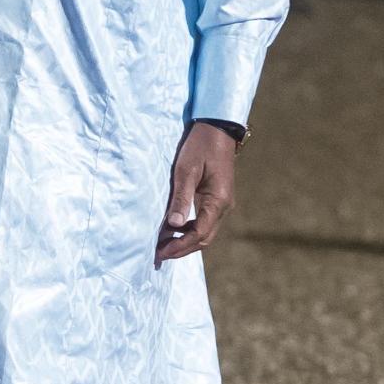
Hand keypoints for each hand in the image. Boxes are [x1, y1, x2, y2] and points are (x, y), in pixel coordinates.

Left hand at [155, 122, 239, 264]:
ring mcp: (222, 203)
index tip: (161, 252)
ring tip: (163, 245)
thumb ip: (181, 198)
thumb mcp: (186, 170)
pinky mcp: (217, 199)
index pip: (199, 234)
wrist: (217, 129)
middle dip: (182, 249)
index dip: (179, 246)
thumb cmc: (200, 146)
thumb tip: (172, 226)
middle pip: (204, 238)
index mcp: (218, 201)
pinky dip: (190, 229)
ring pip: (205, 232)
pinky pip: (204, 221)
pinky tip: (174, 228)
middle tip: (159, 255)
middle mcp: (224, 206)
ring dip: (185, 241)